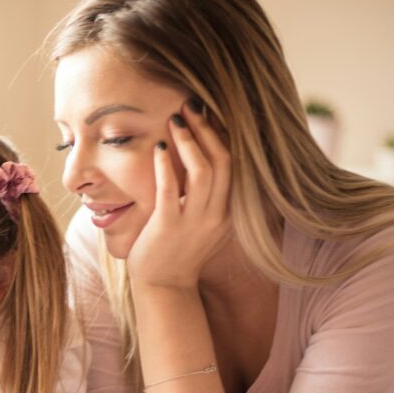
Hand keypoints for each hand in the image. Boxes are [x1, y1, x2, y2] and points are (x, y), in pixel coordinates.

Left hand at [126, 98, 231, 289]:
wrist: (164, 287)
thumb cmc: (176, 250)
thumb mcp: (201, 221)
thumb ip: (206, 195)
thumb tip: (199, 158)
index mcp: (227, 211)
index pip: (234, 164)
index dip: (223, 134)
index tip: (210, 111)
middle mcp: (217, 215)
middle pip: (224, 161)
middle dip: (208, 128)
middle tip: (191, 104)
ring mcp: (195, 221)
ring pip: (204, 172)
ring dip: (190, 141)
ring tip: (175, 119)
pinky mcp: (169, 227)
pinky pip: (171, 190)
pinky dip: (166, 166)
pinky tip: (159, 148)